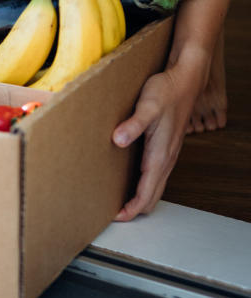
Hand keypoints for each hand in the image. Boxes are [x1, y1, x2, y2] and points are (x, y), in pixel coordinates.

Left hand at [110, 60, 204, 220]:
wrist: (185, 80)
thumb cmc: (166, 91)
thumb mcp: (147, 106)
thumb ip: (133, 124)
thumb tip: (118, 140)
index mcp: (160, 155)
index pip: (147, 193)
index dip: (131, 209)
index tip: (115, 217)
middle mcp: (166, 159)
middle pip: (152, 196)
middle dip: (134, 210)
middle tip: (112, 215)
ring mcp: (167, 154)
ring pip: (155, 187)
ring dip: (139, 199)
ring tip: (118, 203)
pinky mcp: (165, 148)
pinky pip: (155, 176)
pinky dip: (144, 186)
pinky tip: (130, 182)